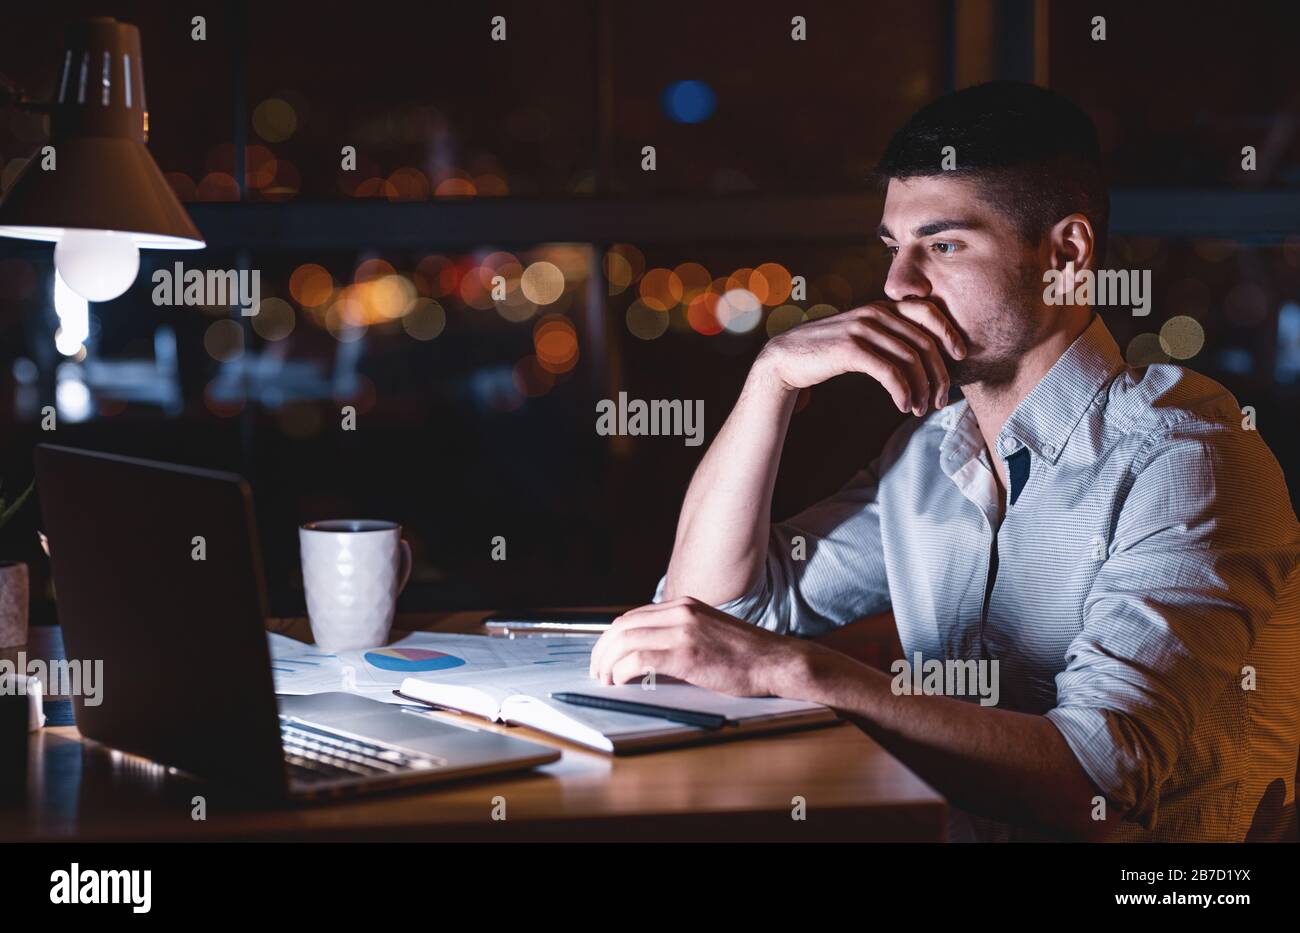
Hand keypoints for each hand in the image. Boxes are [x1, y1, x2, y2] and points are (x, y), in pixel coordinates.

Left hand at [588, 597, 809, 695]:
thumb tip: (649, 653)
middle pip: (621, 626)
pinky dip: (622, 671)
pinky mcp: (686, 653)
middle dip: (601, 650)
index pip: (632, 617)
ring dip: (607, 662)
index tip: (604, 655)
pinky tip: (620, 682)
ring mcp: (683, 631)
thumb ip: (681, 634)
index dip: (611, 638)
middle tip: (597, 670)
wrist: (776, 662)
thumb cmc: (747, 655)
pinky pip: (639, 658)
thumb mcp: (709, 632)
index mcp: (684, 605)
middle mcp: (680, 612)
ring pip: (625, 640)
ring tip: (605, 680)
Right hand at [754, 299, 965, 415]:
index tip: (960, 357)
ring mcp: (863, 329)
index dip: (949, 333)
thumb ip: (888, 337)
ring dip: (921, 390)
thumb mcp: (861, 336)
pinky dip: (902, 392)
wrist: (786, 358)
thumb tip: (922, 356)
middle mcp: (875, 313)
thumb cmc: (826, 353)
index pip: (928, 312)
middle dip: (938, 374)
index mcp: (881, 307)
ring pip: (911, 360)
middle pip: (925, 342)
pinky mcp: (851, 350)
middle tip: (941, 399)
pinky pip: (890, 372)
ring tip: (920, 409)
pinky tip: (903, 406)